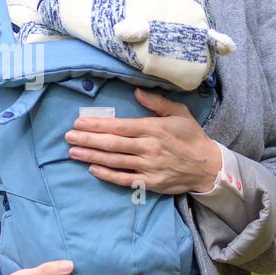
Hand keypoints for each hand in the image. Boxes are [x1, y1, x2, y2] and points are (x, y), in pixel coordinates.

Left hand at [64, 87, 221, 194]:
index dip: (96, 125)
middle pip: (111, 144)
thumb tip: (136, 91)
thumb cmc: (192, 137)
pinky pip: (124, 179)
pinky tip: (92, 169)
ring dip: (91, 156)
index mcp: (153, 129)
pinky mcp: (150, 182)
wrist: (208, 166)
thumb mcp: (179, 113)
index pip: (119, 126)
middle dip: (87, 140)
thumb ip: (157, 102)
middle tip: (68, 137)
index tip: (79, 123)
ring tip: (73, 152)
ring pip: (113, 161)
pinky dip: (106, 174)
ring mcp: (148, 166)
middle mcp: (148, 147)